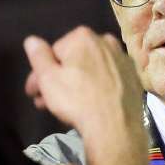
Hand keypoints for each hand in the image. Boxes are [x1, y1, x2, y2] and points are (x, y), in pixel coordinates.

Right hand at [23, 27, 142, 140]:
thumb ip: (38, 56)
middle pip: (73, 61)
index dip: (40, 74)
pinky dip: (96, 88)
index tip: (33, 92)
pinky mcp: (133, 76)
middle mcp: (105, 41)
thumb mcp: (48, 79)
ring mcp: (122, 59)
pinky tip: (90, 104)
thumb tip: (31, 40)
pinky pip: (107, 79)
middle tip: (44, 102)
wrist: (115, 127)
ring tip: (65, 108)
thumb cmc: (76, 101)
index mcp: (82, 36)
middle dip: (58, 80)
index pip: (53, 53)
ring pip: (90, 70)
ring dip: (75, 84)